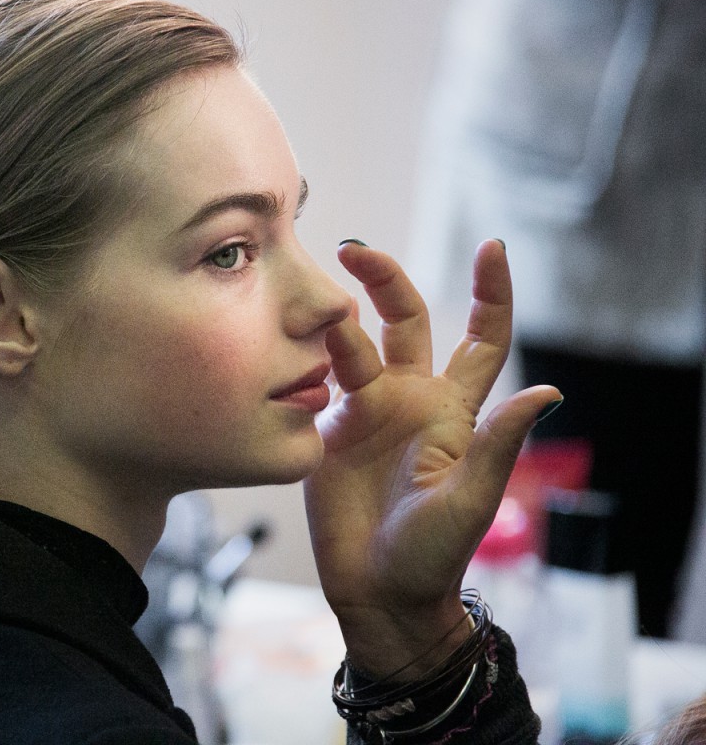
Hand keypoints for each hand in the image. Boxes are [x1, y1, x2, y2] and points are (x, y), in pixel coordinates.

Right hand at [304, 239, 559, 678]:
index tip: (491, 246)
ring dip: (336, 318)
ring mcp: (368, 412)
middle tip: (353, 251)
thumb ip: (499, 444)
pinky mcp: (329, 428)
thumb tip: (549, 391)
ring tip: (313, 309)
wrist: (376, 591)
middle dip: (385, 279)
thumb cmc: (432, 554)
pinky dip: (305, 358)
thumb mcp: (471, 500)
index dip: (492, 292)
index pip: (482, 338)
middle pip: (405, 319)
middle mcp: (411, 399)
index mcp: (454, 411)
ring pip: (354, 342)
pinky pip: (316, 378)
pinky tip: (289, 347)